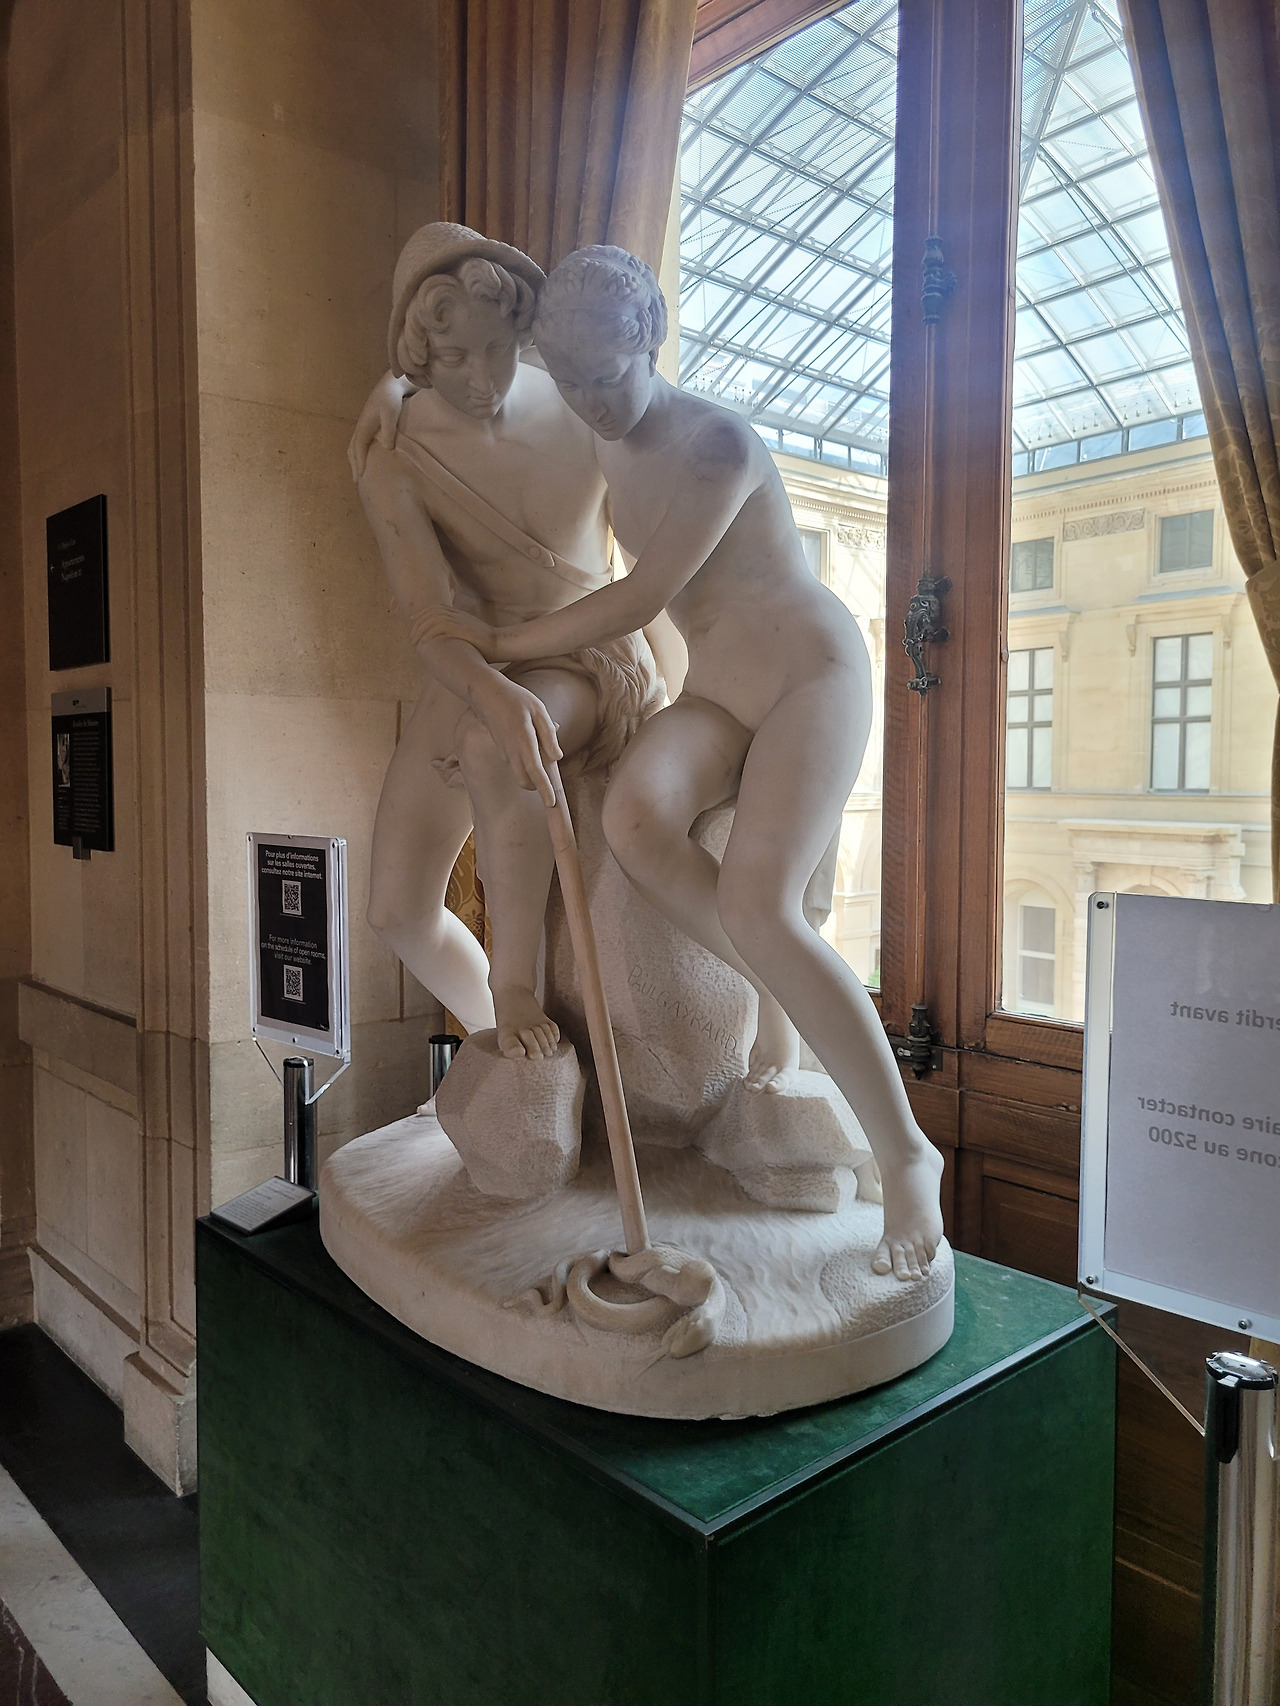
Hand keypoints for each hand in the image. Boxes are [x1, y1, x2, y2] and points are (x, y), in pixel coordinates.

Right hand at [348, 371, 415, 479]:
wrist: (390, 385)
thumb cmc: (391, 399)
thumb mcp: (391, 414)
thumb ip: (389, 430)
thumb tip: (386, 447)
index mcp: (364, 425)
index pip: (359, 447)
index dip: (359, 462)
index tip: (361, 476)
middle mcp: (361, 426)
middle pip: (352, 449)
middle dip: (354, 465)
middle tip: (357, 481)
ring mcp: (363, 426)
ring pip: (354, 446)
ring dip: (354, 460)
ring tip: (359, 473)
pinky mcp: (368, 425)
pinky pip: (359, 442)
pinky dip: (359, 453)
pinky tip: (365, 459)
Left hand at [411, 604, 504, 658]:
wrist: (500, 643)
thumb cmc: (487, 644)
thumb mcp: (471, 634)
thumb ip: (459, 633)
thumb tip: (451, 641)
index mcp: (458, 614)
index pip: (434, 610)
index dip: (421, 617)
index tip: (413, 626)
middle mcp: (456, 614)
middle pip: (430, 613)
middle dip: (417, 623)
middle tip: (410, 636)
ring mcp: (458, 620)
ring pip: (431, 619)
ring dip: (420, 629)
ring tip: (413, 641)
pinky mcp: (459, 628)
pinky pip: (438, 626)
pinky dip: (428, 632)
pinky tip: (423, 641)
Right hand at [471, 676, 562, 805]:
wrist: (486, 694)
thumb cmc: (516, 699)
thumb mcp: (539, 711)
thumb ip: (548, 734)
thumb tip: (557, 757)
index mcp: (523, 740)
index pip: (535, 770)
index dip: (544, 788)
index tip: (551, 803)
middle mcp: (512, 751)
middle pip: (524, 781)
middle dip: (537, 787)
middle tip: (551, 782)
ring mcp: (504, 752)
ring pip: (519, 774)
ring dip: (531, 775)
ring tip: (542, 757)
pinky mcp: (501, 750)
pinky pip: (515, 764)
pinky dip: (525, 765)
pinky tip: (532, 747)